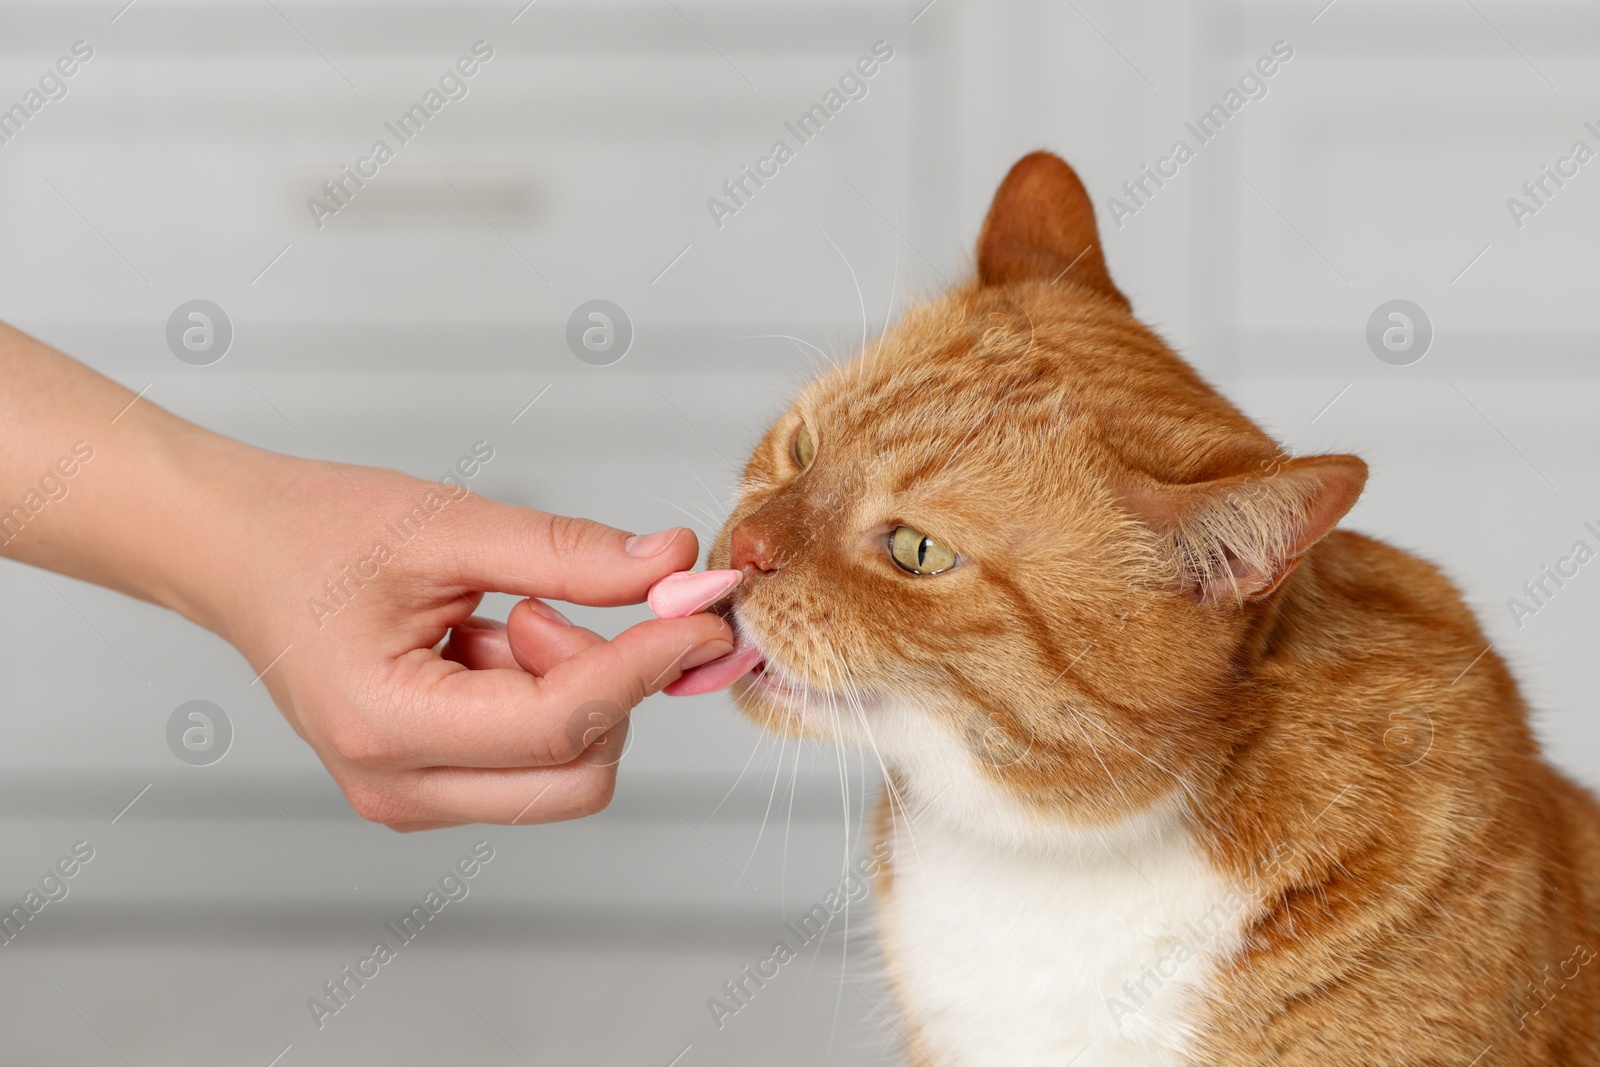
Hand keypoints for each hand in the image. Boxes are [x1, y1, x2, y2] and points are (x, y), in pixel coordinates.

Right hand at [201, 455, 732, 830]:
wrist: (237, 554)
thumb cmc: (316, 535)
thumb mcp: (448, 526)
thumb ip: (567, 553)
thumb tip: (672, 565)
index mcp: (387, 724)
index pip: (563, 721)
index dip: (645, 664)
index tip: (701, 616)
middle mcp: (397, 786)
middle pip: (578, 773)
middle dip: (600, 686)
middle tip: (544, 607)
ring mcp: (408, 798)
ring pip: (563, 773)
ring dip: (566, 691)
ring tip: (496, 619)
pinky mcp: (426, 788)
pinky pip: (531, 765)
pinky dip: (540, 701)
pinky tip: (483, 644)